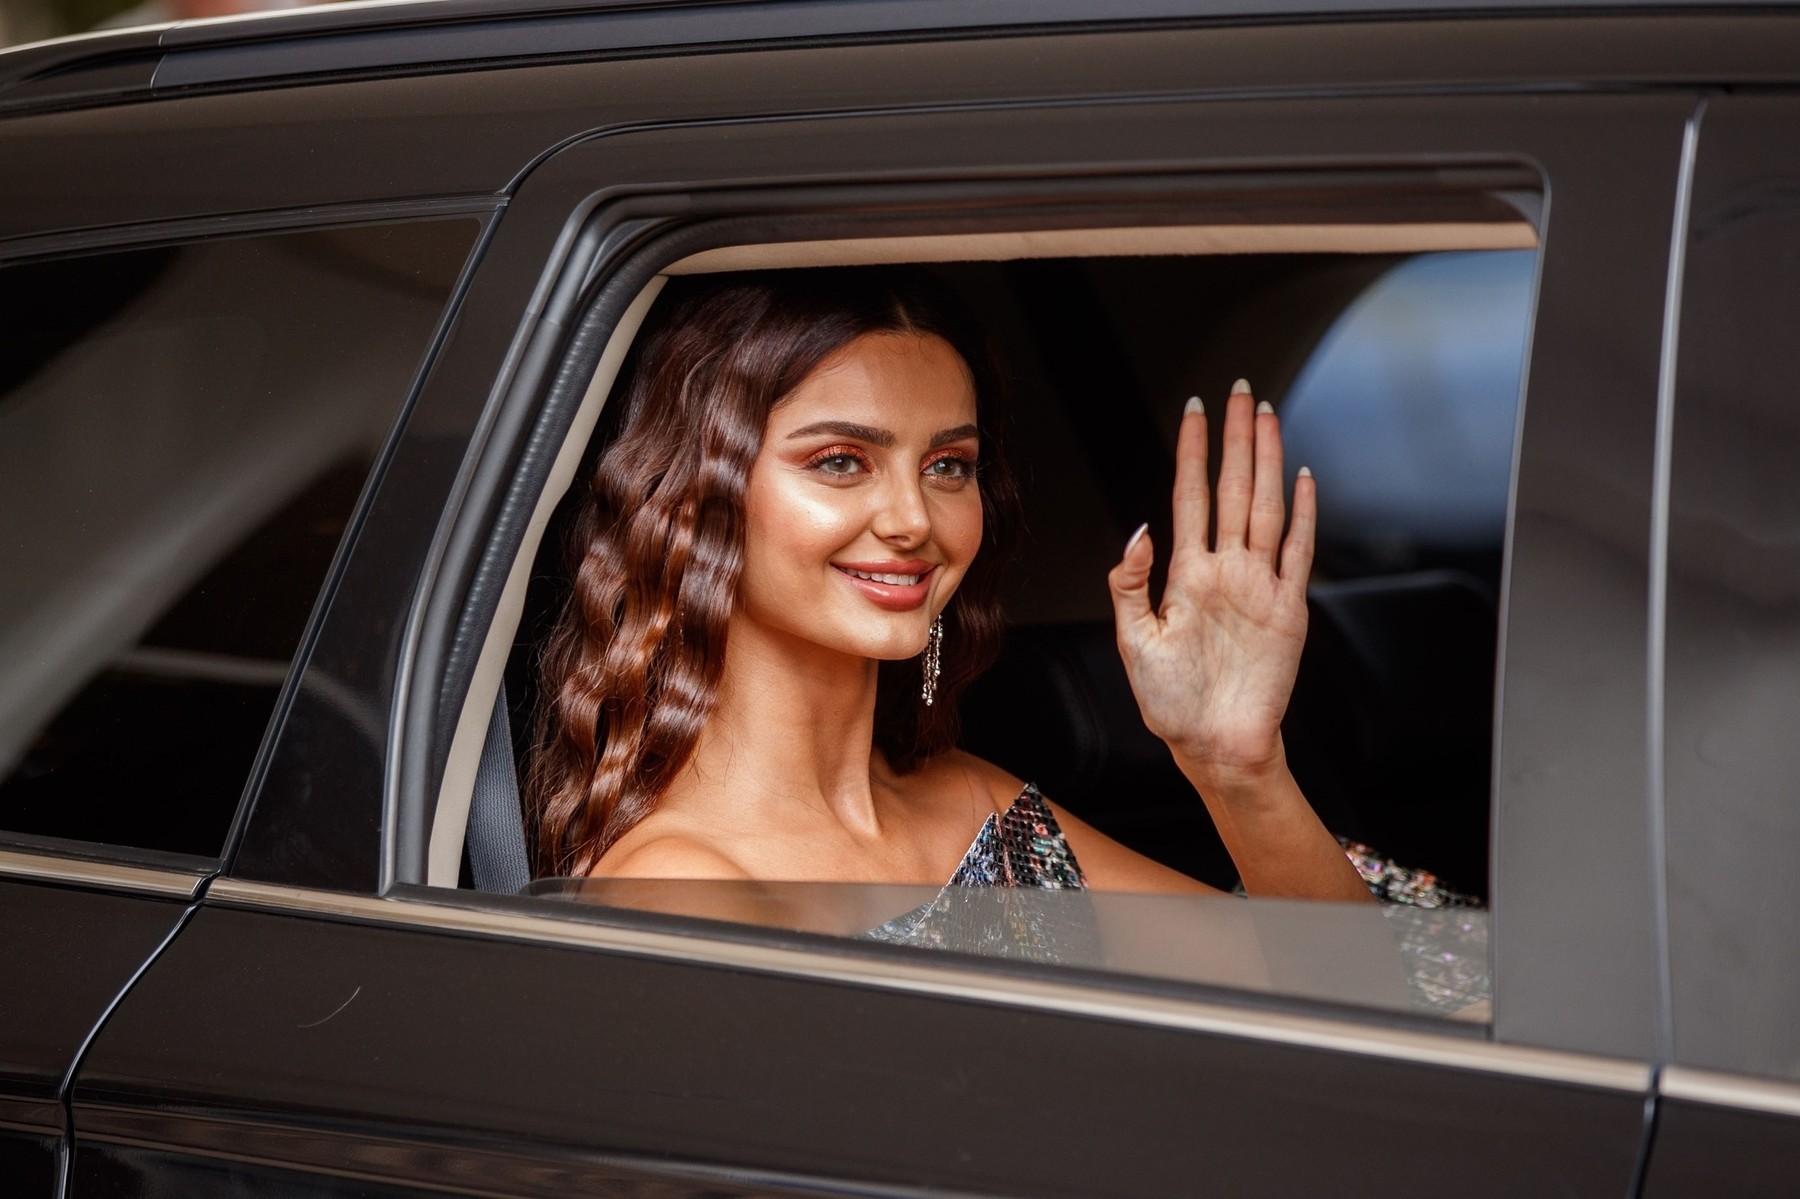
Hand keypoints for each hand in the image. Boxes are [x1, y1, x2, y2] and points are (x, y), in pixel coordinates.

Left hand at [1106, 381, 1314, 784]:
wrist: (1214, 744)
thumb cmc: (1171, 701)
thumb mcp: (1134, 641)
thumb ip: (1131, 583)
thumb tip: (1139, 529)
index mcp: (1186, 575)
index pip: (1190, 497)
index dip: (1192, 454)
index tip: (1193, 412)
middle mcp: (1225, 571)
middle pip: (1233, 490)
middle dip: (1236, 440)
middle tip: (1240, 392)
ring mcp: (1259, 586)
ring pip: (1266, 509)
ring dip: (1267, 463)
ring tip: (1269, 418)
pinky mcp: (1288, 610)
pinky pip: (1298, 553)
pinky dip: (1303, 516)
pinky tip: (1303, 479)